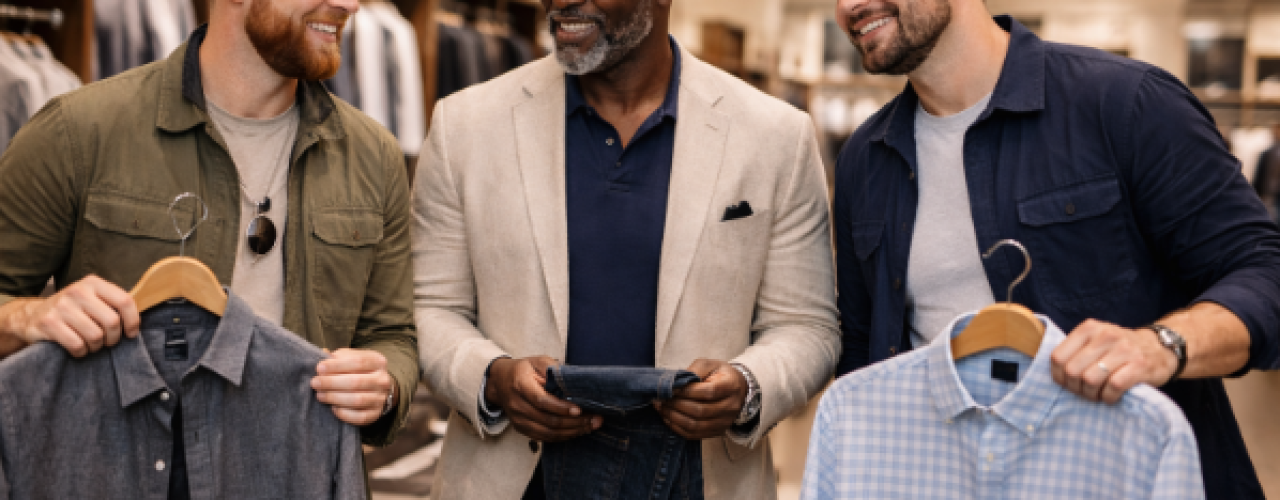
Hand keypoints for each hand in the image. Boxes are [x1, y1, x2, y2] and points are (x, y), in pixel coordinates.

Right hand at [0, 275, 139, 356]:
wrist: (31, 315)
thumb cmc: (72, 310)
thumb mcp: (92, 299)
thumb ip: (113, 304)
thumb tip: (138, 321)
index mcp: (93, 283)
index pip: (124, 301)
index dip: (133, 321)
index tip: (131, 333)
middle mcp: (77, 291)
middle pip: (111, 322)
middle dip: (113, 338)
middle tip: (107, 342)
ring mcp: (61, 307)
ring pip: (95, 336)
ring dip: (96, 347)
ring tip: (91, 344)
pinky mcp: (48, 323)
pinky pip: (77, 345)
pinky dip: (81, 352)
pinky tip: (78, 348)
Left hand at [312, 348, 395, 426]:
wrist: (376, 389)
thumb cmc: (359, 371)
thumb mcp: (352, 358)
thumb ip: (338, 357)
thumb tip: (323, 353)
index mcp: (378, 362)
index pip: (358, 362)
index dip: (337, 365)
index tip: (319, 368)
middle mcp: (382, 380)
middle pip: (356, 382)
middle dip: (332, 383)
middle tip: (315, 383)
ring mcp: (380, 398)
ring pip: (356, 400)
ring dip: (334, 398)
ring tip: (320, 395)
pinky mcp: (375, 414)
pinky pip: (358, 417)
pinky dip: (343, 413)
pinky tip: (332, 407)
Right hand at [485, 356, 600, 441]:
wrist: (500, 382)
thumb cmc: (523, 370)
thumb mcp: (537, 361)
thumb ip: (554, 369)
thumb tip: (574, 381)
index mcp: (520, 385)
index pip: (542, 401)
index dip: (561, 408)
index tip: (580, 410)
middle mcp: (517, 405)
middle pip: (548, 420)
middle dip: (574, 422)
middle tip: (595, 419)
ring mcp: (518, 420)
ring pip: (547, 433)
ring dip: (572, 432)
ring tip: (590, 427)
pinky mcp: (522, 429)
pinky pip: (544, 438)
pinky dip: (562, 436)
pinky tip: (577, 431)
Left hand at [655, 358, 747, 439]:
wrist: (736, 389)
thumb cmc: (719, 374)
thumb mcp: (709, 364)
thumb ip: (694, 371)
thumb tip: (675, 383)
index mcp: (730, 386)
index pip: (708, 392)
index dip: (686, 392)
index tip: (670, 388)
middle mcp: (730, 407)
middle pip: (700, 411)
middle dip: (677, 405)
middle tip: (661, 399)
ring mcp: (724, 422)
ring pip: (696, 425)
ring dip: (674, 417)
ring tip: (661, 408)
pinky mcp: (717, 432)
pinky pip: (694, 434)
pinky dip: (678, 428)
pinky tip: (668, 418)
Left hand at [1051, 319, 1178, 403]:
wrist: (1161, 348)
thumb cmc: (1120, 349)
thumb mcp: (1096, 340)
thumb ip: (1076, 350)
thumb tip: (1055, 374)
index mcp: (1089, 328)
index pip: (1058, 357)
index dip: (1059, 376)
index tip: (1067, 383)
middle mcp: (1105, 335)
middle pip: (1072, 371)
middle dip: (1075, 388)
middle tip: (1084, 392)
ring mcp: (1124, 349)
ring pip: (1090, 380)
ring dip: (1091, 395)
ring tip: (1098, 395)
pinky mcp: (1140, 365)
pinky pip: (1113, 387)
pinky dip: (1108, 397)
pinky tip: (1111, 396)